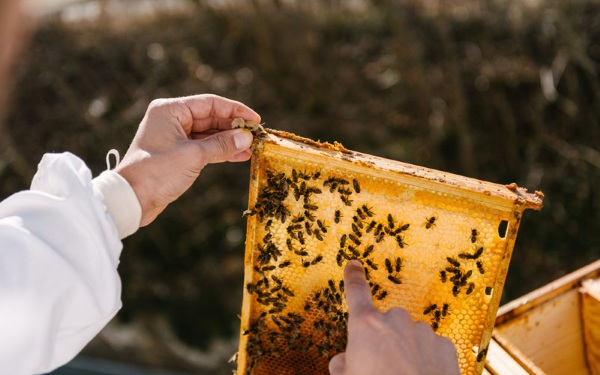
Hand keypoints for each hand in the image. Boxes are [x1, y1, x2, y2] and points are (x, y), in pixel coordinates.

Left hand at [115, 94, 259, 225]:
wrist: (132, 199)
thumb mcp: (193, 156)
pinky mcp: (176, 153)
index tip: (255, 119)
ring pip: (208, 134)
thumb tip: (246, 137)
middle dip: (234, 127)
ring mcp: (173, 136)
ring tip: (251, 148)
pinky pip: (203, 147)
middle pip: (210, 117)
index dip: (235, 110)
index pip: (210, 103)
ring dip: (229, 141)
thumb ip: (221, 144)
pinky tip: (238, 156)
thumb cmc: (157, 172)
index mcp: (170, 110)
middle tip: (256, 135)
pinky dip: (219, 151)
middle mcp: (171, 119)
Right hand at [329, 260, 459, 374]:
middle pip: (384, 323)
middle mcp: (395, 321)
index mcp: (366, 326)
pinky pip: (430, 348)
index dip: (353, 278)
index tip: (354, 265)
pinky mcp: (445, 346)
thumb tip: (345, 359)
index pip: (356, 293)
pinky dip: (426, 360)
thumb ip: (343, 364)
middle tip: (379, 368)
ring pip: (409, 336)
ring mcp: (423, 332)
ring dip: (405, 351)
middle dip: (382, 340)